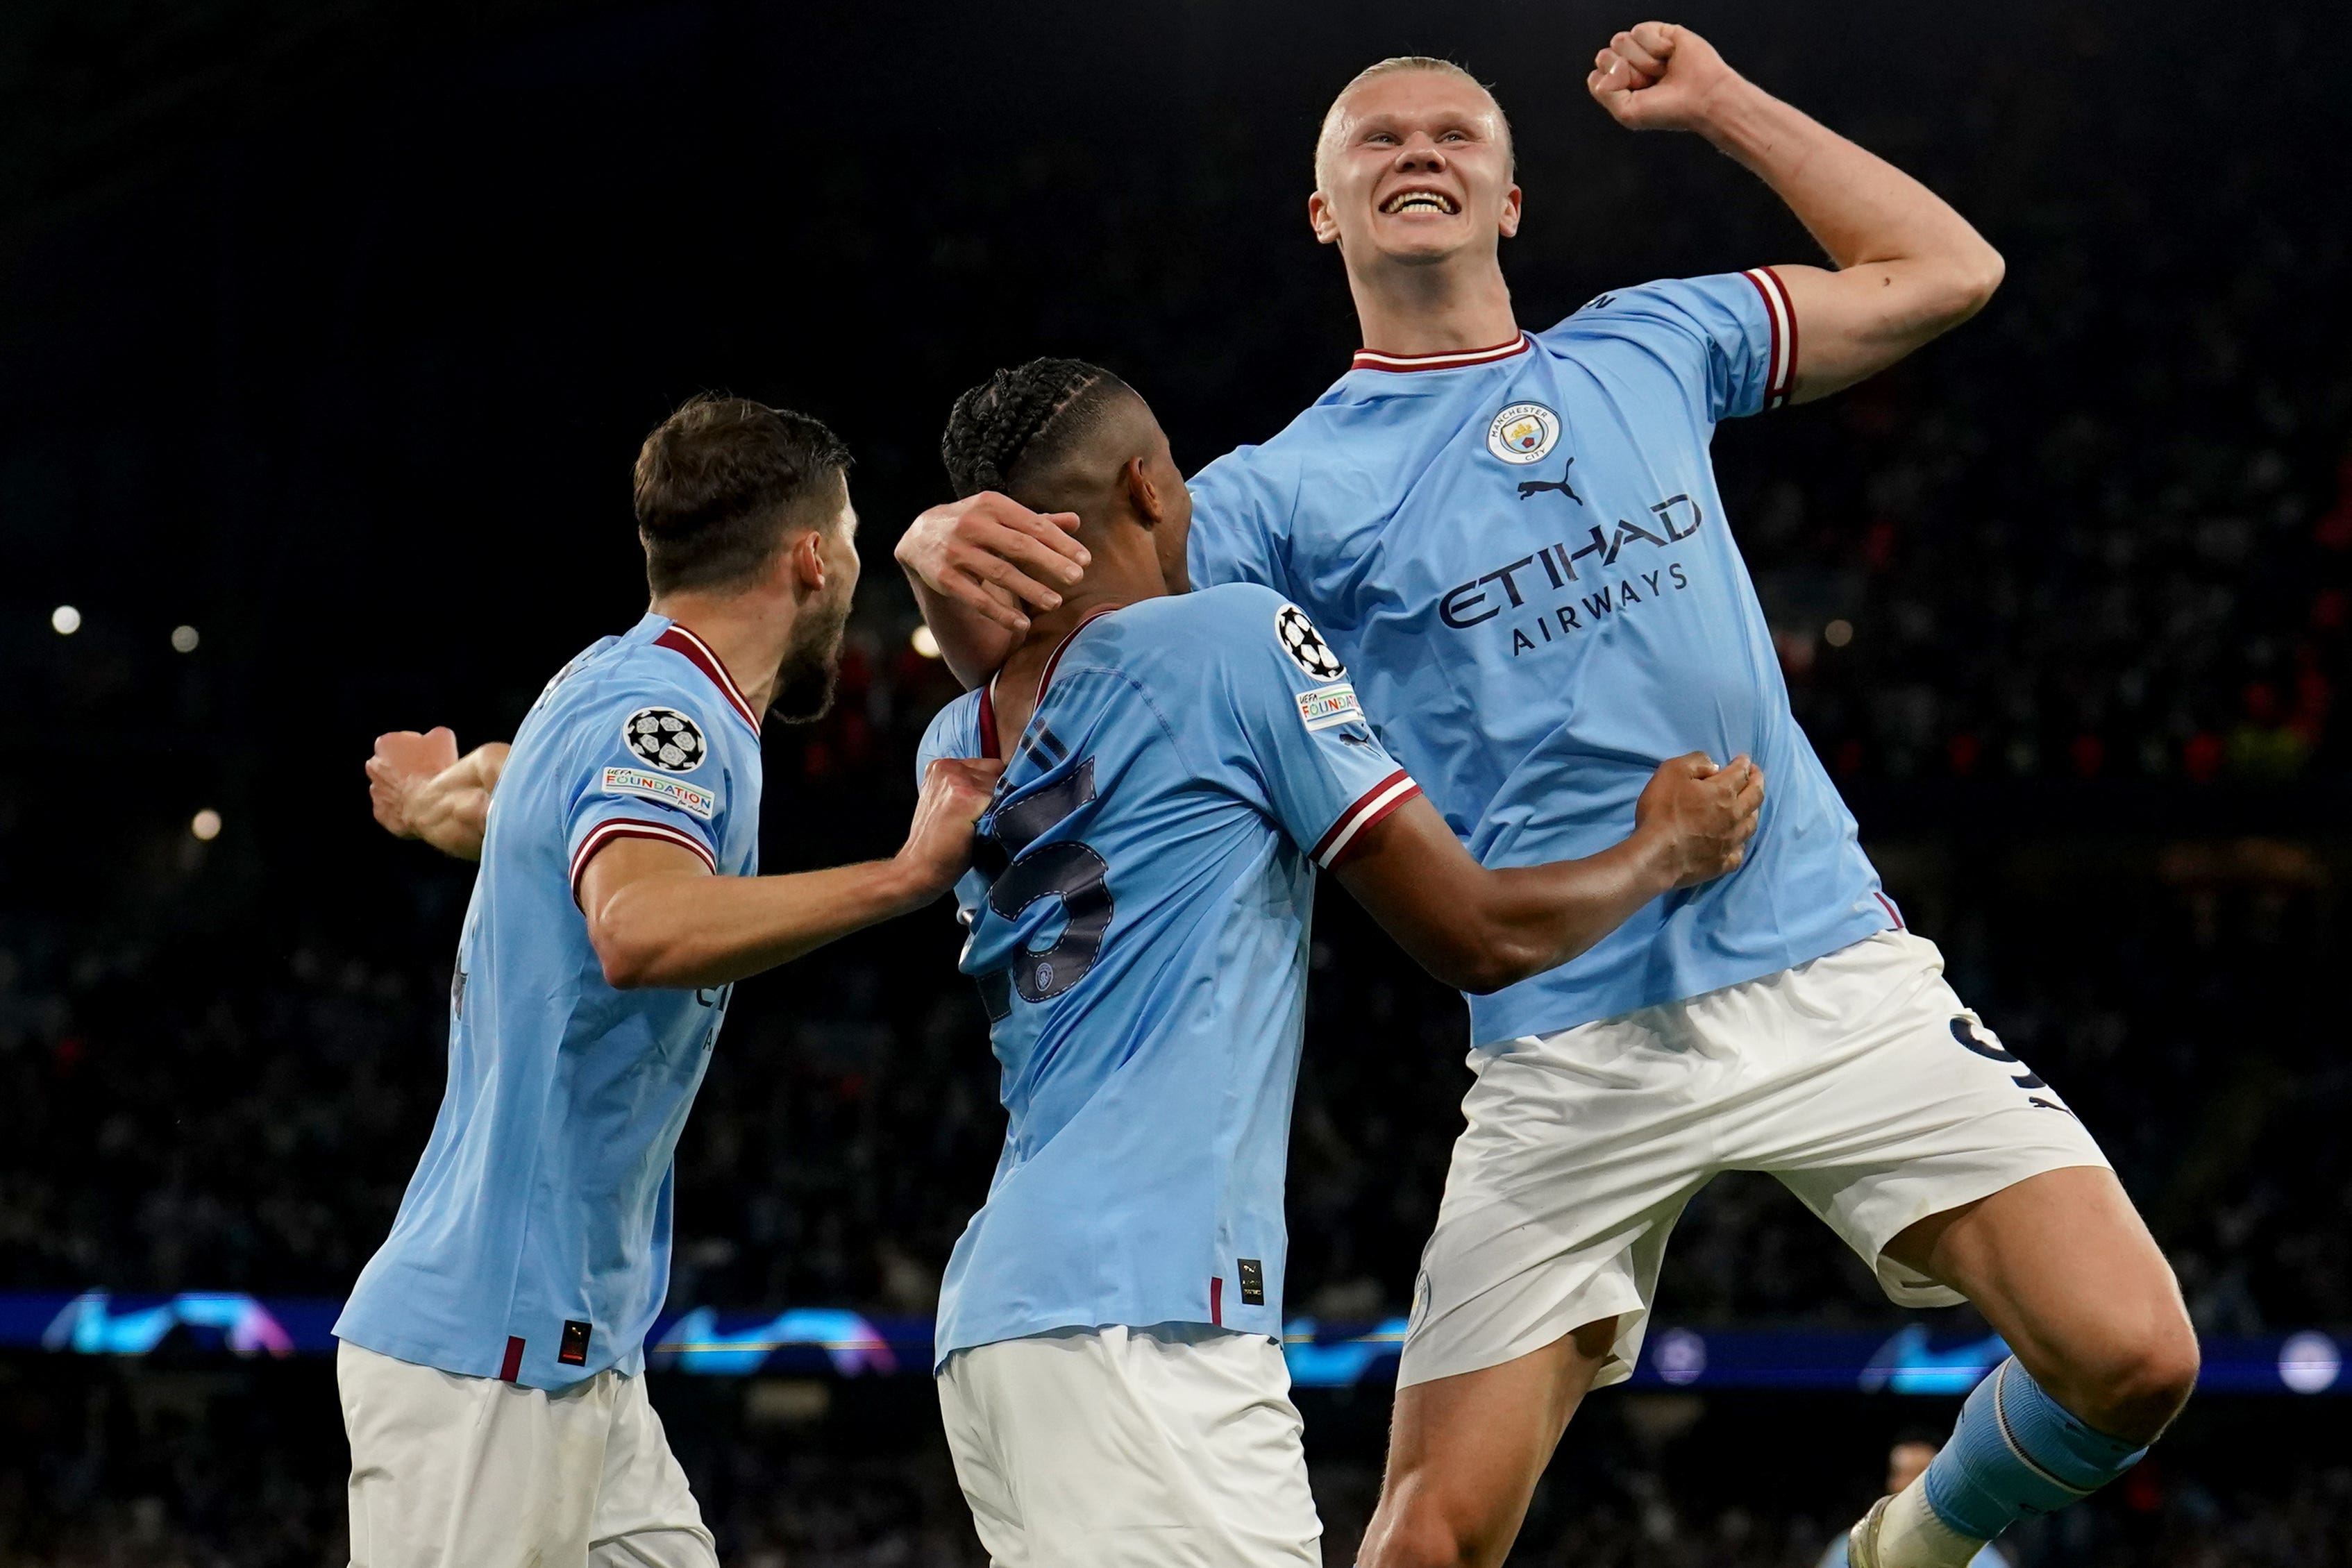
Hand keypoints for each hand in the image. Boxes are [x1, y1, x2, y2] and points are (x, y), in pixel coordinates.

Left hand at [368, 727, 459, 838]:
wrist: (431, 804)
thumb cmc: (435, 768)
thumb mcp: (443, 738)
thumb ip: (435, 733)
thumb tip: (435, 737)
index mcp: (385, 743)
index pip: (402, 742)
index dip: (419, 748)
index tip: (431, 755)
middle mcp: (373, 766)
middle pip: (392, 764)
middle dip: (406, 768)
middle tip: (427, 773)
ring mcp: (375, 791)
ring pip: (391, 787)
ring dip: (404, 788)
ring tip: (425, 792)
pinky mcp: (380, 813)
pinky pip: (393, 808)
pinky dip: (403, 808)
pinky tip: (419, 807)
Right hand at [895, 493, 1089, 635]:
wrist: (920, 536)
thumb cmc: (975, 525)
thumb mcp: (1001, 516)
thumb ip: (1037, 521)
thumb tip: (1076, 521)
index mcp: (991, 504)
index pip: (1033, 525)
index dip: (1061, 543)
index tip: (1085, 560)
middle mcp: (971, 524)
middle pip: (1019, 546)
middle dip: (1050, 563)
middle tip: (1077, 578)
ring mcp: (956, 551)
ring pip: (999, 573)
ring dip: (1030, 589)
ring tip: (1055, 602)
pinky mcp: (943, 577)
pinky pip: (976, 598)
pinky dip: (1000, 612)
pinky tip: (1023, 624)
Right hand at [895, 757, 1005, 896]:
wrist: (918, 870)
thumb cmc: (938, 843)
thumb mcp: (946, 804)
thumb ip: (969, 788)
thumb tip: (1008, 785)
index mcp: (941, 766)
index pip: (989, 766)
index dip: (992, 791)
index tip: (984, 811)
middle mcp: (948, 767)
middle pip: (997, 774)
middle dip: (996, 797)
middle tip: (981, 823)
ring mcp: (957, 780)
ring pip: (1002, 787)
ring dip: (1001, 807)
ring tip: (983, 829)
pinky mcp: (967, 797)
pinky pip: (1002, 801)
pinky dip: (1001, 818)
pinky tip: (985, 833)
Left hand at [1587, 22, 1743, 133]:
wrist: (1703, 98)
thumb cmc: (1668, 110)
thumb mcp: (1626, 112)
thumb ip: (1604, 91)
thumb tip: (1607, 64)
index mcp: (1619, 86)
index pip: (1597, 74)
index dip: (1614, 85)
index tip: (1638, 95)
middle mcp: (1629, 65)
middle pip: (1605, 56)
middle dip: (1627, 72)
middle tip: (1651, 83)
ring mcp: (1643, 48)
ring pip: (1619, 41)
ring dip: (1642, 60)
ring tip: (1661, 71)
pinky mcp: (1660, 32)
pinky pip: (1639, 30)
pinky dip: (1654, 46)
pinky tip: (1669, 55)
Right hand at [1633, 752, 1763, 887]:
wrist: (1656, 856)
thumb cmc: (1662, 811)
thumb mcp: (1672, 771)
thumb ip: (1695, 762)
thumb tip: (1715, 766)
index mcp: (1724, 791)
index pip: (1740, 773)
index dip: (1743, 763)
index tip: (1744, 759)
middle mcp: (1734, 816)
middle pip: (1754, 796)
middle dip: (1757, 782)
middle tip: (1756, 775)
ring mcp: (1731, 841)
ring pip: (1751, 824)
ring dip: (1753, 811)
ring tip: (1751, 806)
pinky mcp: (1723, 863)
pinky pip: (1739, 852)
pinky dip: (1741, 843)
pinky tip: (1737, 842)